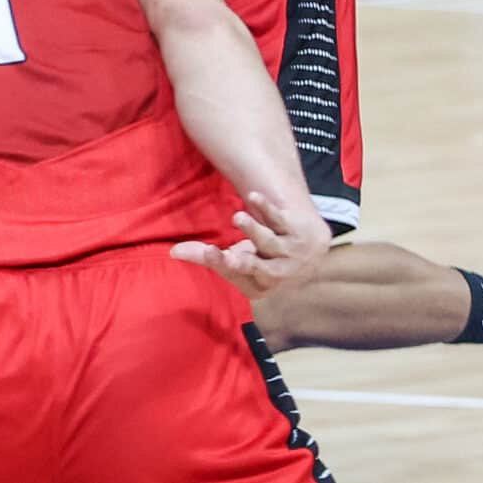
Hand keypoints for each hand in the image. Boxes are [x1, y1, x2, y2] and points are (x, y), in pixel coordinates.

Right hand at [171, 188, 331, 302]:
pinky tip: (254, 196)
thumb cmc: (264, 256)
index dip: (221, 264)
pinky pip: (281, 220)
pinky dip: (267, 209)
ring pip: (270, 243)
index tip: (205, 251)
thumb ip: (207, 256)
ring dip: (255, 230)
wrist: (309, 248)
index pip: (237, 276)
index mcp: (261, 286)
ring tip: (238, 217)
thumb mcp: (238, 259)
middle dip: (243, 261)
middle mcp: (279, 274)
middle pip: (257, 267)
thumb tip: (173, 252)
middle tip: (228, 254)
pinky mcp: (299, 232)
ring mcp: (293, 254)